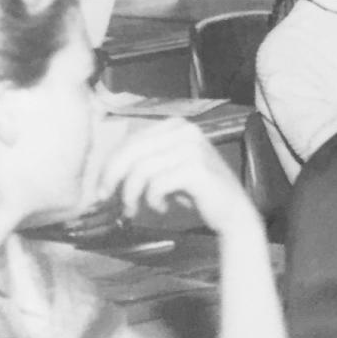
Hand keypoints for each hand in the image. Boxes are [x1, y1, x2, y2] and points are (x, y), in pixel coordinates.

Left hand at [96, 116, 257, 236]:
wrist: (234, 212)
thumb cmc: (198, 193)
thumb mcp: (169, 170)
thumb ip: (145, 161)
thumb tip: (107, 171)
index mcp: (176, 126)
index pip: (132, 139)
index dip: (111, 163)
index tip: (103, 187)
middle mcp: (184, 131)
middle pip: (132, 151)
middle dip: (113, 177)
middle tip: (105, 198)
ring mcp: (192, 148)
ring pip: (141, 169)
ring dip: (131, 194)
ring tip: (135, 210)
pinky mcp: (196, 169)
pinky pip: (157, 184)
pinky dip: (152, 200)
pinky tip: (162, 208)